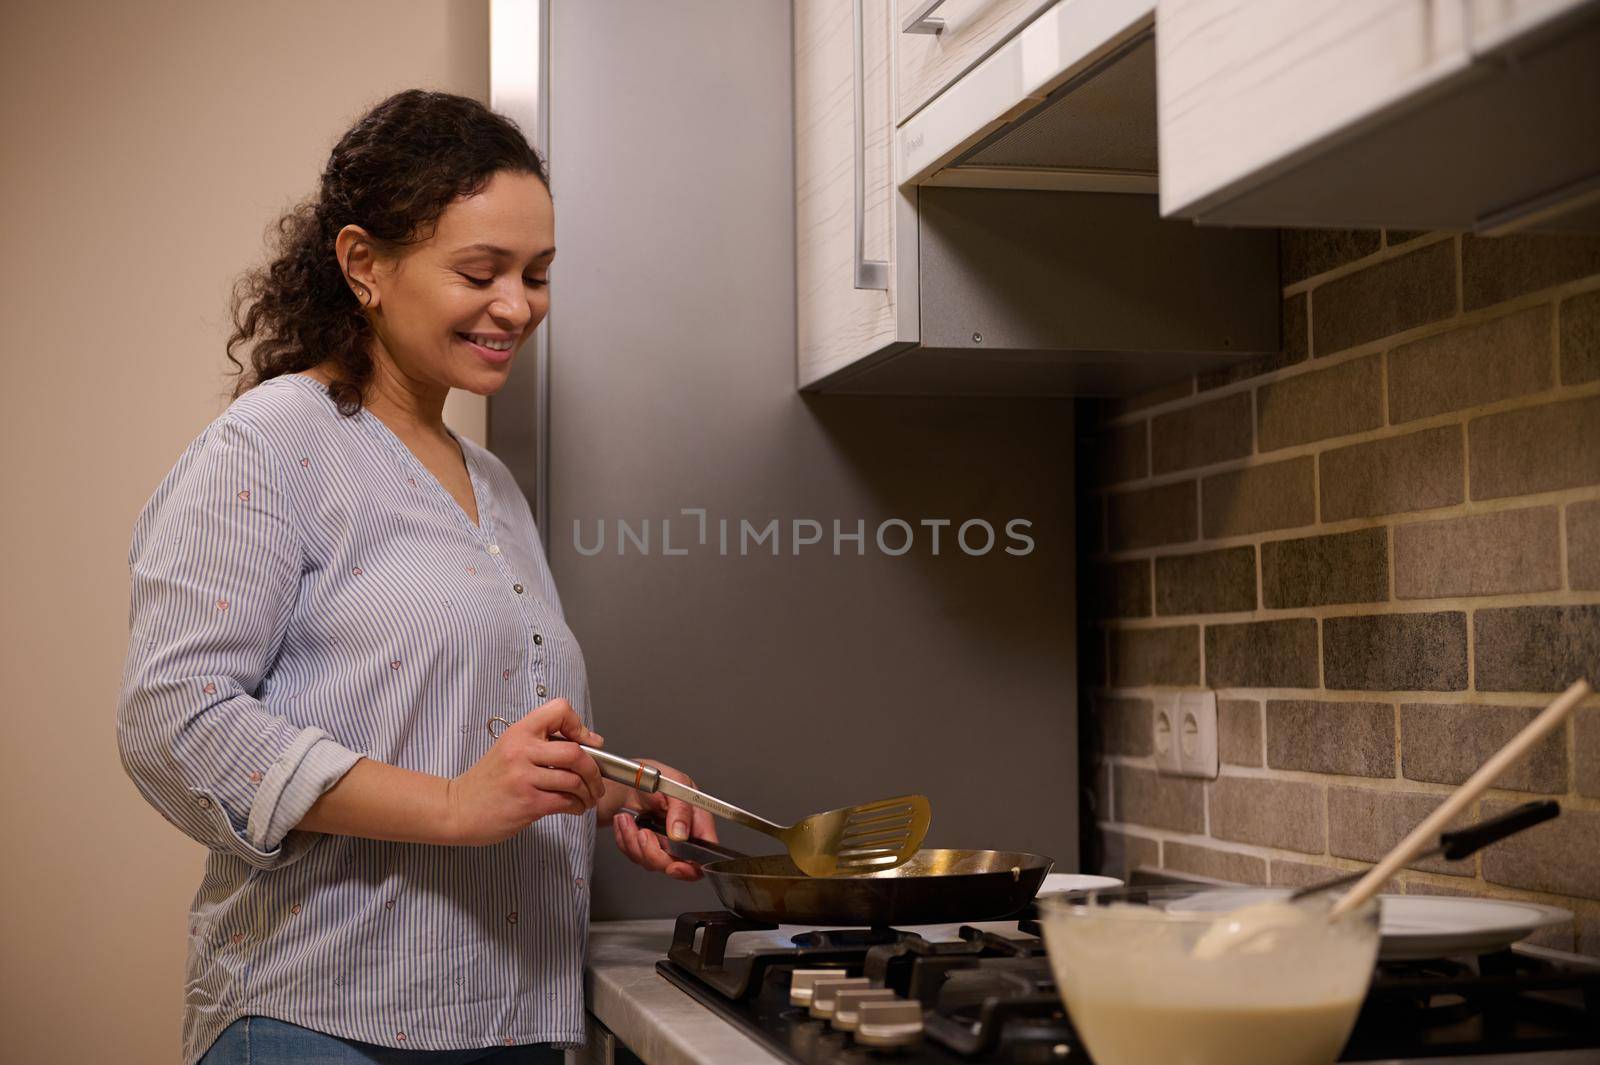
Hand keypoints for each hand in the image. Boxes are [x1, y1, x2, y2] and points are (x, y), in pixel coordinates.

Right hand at [444, 699, 606, 845]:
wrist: (458, 808)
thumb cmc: (487, 780)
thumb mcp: (510, 747)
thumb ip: (543, 742)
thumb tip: (589, 741)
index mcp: (519, 732)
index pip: (559, 710)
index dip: (579, 724)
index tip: (586, 742)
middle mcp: (521, 751)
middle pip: (576, 752)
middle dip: (594, 770)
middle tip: (596, 780)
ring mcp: (524, 778)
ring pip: (574, 781)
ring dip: (588, 792)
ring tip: (587, 798)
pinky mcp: (527, 804)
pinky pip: (565, 801)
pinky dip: (576, 806)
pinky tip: (574, 807)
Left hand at [609, 761, 718, 880]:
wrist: (623, 778)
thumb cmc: (652, 776)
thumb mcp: (673, 783)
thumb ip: (681, 809)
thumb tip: (681, 834)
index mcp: (698, 819)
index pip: (705, 852)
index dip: (693, 866)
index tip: (676, 866)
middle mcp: (682, 835)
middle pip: (676, 865)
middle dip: (654, 853)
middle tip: (643, 834)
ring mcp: (663, 842)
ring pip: (651, 862)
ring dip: (635, 841)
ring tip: (630, 819)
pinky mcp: (643, 846)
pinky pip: (634, 855)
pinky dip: (625, 838)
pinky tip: (625, 822)